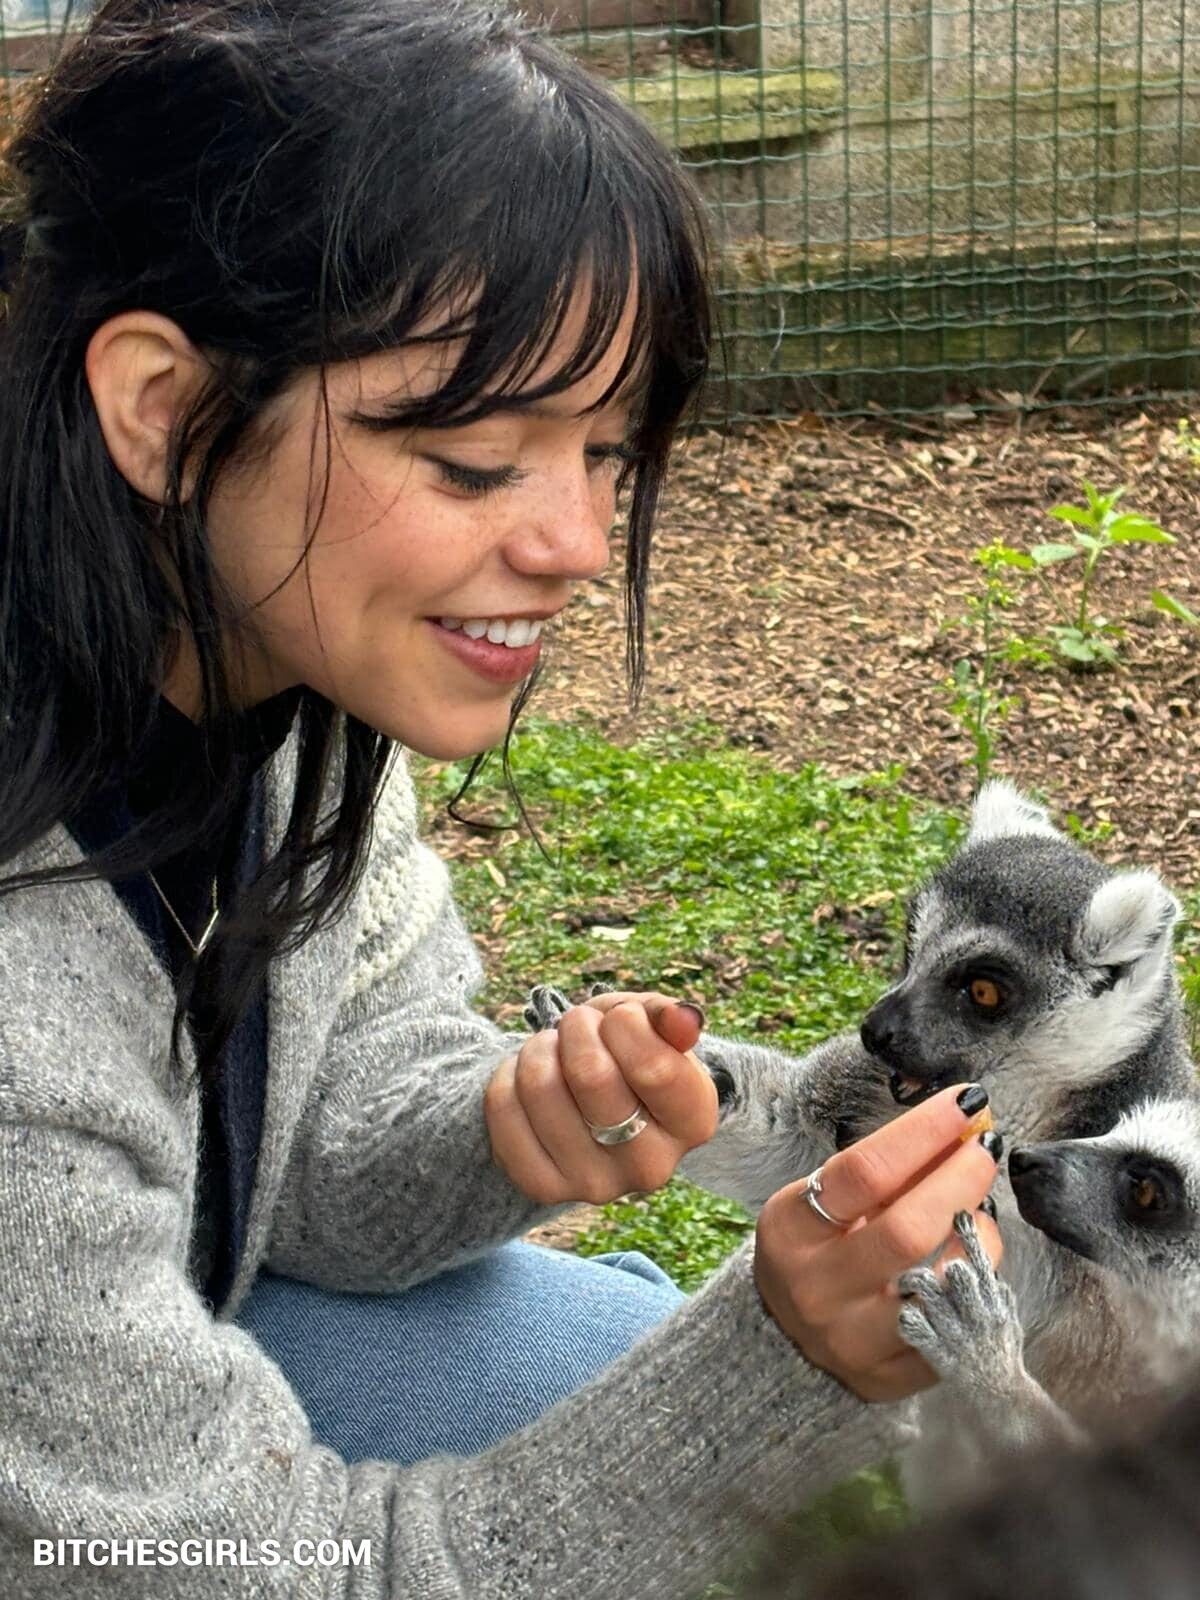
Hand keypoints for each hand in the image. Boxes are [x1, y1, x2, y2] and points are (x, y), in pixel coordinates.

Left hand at [485, 993, 717, 1204]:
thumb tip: (683, 1019)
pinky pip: (503, 1110)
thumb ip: (671, 1018)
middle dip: (578, 1028)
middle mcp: (652, 1166)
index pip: (653, 1067)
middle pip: (592, 1075)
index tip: (622, 1018)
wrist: (589, 1101)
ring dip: (540, 1048)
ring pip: (541, 1086)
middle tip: (580, 1027)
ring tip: (554, 1051)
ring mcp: (596, 1185)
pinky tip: (527, 1079)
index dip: (625, 1022)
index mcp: (693, 1122)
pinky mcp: (545, 1187)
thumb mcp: (652, 1026)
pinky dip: (508, 1076)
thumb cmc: (628, 1053)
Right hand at [753, 1083, 1002, 1401]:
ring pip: (938, 1285)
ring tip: (977, 1213)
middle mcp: (815, 1287)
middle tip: (987, 1149)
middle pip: (906, 1229)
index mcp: (790, 1229)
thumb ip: (888, 1168)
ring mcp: (850, 1339)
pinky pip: (952, 1327)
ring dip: (975, 1238)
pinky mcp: (886, 1379)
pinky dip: (974, 1286)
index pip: (865, 1171)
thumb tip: (963, 1121)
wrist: (786, 1333)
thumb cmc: (820, 1244)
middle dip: (961, 1179)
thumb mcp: (829, 1199)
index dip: (924, 1132)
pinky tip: (971, 1262)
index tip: (966, 1102)